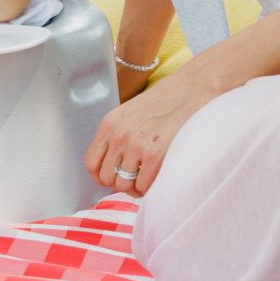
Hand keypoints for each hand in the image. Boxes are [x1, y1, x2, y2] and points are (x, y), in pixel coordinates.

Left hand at [84, 65, 213, 196]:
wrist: (189, 92)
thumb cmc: (163, 103)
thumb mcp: (129, 113)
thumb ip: (117, 135)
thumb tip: (113, 165)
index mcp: (109, 124)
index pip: (90, 163)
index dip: (100, 176)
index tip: (111, 178)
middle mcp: (119, 135)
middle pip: (106, 177)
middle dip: (119, 183)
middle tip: (132, 179)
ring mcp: (136, 145)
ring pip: (123, 185)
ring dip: (134, 188)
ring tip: (144, 180)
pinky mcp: (154, 155)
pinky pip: (143, 186)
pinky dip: (148, 189)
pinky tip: (155, 179)